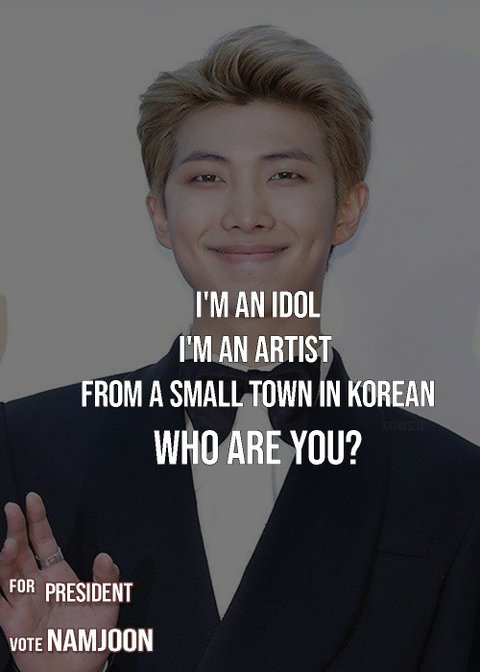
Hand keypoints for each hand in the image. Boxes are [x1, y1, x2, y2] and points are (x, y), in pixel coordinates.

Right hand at [0, 492, 118, 671]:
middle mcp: (37, 584)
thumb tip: (106, 556)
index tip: (31, 498)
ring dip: (6, 557)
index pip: (44, 540)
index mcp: (58, 574)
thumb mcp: (107, 606)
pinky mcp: (12, 624)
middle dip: (16, 528)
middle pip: (22, 550)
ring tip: (11, 545)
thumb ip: (107, 581)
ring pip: (7, 573)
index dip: (37, 519)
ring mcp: (23, 602)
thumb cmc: (93, 637)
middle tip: (11, 509)